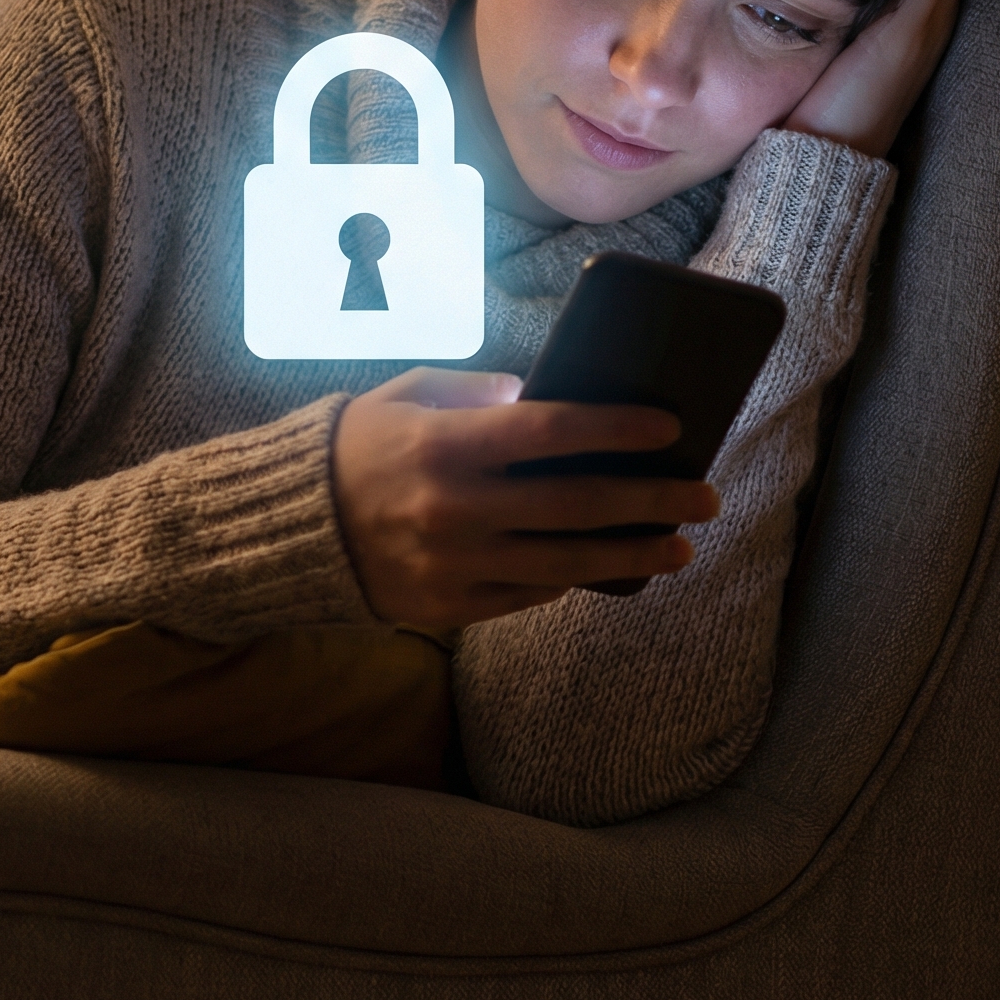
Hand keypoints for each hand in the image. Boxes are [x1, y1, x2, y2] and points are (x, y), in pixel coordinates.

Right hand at [329, 367, 720, 625]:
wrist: (294, 524)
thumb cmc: (363, 443)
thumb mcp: (413, 394)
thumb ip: (482, 393)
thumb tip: (551, 396)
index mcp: (447, 443)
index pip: (552, 431)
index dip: (617, 428)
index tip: (669, 427)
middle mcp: (455, 507)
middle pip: (576, 505)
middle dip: (651, 500)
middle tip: (704, 495)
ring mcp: (454, 563)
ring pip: (566, 562)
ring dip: (633, 554)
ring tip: (679, 547)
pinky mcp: (450, 606)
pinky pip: (530, 594)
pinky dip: (572, 577)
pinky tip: (605, 565)